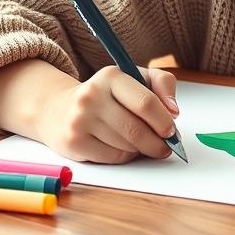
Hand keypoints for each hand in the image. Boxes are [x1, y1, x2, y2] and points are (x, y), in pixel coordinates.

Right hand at [38, 66, 178, 163]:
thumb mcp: (136, 78)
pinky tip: (122, 146)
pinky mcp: (74, 142)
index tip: (171, 131)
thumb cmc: (108, 95)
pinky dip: (125, 155)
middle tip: (165, 146)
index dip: (163, 121)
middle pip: (137, 130)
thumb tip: (173, 111)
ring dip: (141, 149)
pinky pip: (113, 158)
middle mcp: (92, 96)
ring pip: (126, 146)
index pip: (145, 102)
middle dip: (157, 142)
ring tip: (140, 141)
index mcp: (111, 76)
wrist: (60, 109)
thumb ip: (162, 84)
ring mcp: (80, 120)